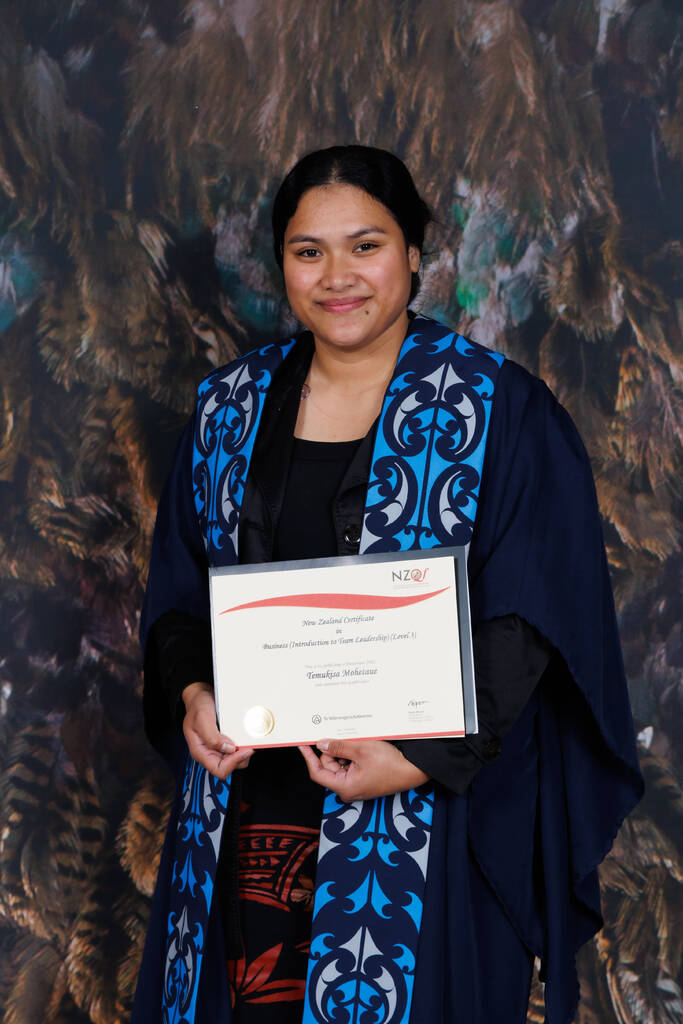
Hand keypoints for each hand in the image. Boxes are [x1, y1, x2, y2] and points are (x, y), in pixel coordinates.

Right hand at [182, 682, 253, 778]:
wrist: (200, 696)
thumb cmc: (197, 707)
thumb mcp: (202, 719)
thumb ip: (212, 737)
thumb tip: (228, 749)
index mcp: (200, 752)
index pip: (218, 770)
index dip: (233, 763)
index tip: (243, 750)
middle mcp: (209, 753)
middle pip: (228, 768)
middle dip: (240, 758)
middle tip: (248, 745)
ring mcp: (216, 749)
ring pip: (234, 761)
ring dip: (242, 753)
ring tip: (246, 742)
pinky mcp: (223, 743)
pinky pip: (235, 751)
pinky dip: (242, 746)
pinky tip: (243, 739)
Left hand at [298, 739, 428, 801]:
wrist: (413, 770)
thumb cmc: (391, 764)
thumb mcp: (361, 750)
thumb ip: (338, 747)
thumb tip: (321, 744)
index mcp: (344, 786)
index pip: (318, 772)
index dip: (309, 757)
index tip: (302, 744)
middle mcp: (348, 789)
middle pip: (329, 766)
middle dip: (334, 750)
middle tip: (343, 737)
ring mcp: (356, 784)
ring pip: (340, 763)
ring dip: (345, 751)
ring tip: (358, 743)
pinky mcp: (363, 779)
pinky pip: (350, 765)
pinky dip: (352, 754)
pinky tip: (361, 747)